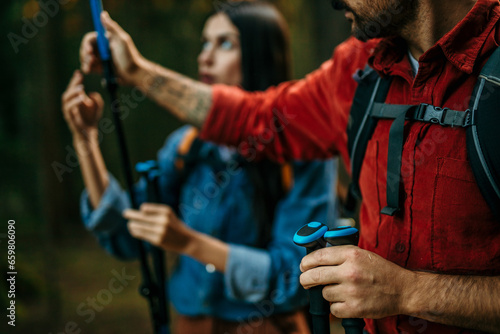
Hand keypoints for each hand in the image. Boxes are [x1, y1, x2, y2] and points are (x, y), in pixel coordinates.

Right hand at [62, 70, 103, 140]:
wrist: (89, 133)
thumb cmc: (91, 119)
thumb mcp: (98, 107)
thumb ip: (97, 100)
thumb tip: (91, 94)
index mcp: (75, 100)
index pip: (73, 88)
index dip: (75, 80)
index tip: (79, 72)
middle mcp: (69, 104)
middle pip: (68, 91)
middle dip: (73, 83)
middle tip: (79, 77)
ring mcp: (68, 111)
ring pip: (65, 99)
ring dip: (73, 92)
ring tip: (81, 88)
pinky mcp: (69, 117)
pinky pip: (69, 109)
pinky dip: (74, 102)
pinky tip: (81, 98)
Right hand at [80, 11, 144, 84]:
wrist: (135, 74)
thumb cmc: (130, 56)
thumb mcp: (122, 40)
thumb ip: (112, 27)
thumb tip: (103, 14)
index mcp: (106, 40)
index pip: (90, 39)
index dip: (86, 44)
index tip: (89, 51)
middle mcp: (102, 48)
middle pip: (86, 48)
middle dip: (84, 54)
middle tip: (90, 60)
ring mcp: (101, 58)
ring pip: (86, 58)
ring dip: (85, 62)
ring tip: (88, 68)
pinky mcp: (101, 68)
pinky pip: (90, 67)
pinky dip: (87, 68)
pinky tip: (89, 71)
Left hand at [124, 203, 194, 252]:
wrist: (187, 240)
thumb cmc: (175, 226)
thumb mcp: (169, 214)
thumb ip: (155, 211)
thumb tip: (139, 211)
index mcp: (166, 211)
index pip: (145, 208)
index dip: (142, 210)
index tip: (141, 212)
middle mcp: (162, 220)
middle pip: (140, 216)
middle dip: (130, 214)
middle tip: (124, 213)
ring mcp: (160, 231)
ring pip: (139, 226)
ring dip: (132, 225)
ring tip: (130, 224)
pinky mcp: (157, 240)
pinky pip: (142, 235)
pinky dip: (135, 232)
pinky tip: (134, 230)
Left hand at [299, 245, 414, 318]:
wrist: (403, 290)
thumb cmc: (381, 271)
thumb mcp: (361, 254)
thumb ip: (340, 255)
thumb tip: (315, 259)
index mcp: (351, 255)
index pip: (318, 256)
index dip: (306, 262)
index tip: (303, 265)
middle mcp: (350, 272)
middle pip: (314, 276)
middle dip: (305, 278)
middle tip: (305, 280)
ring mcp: (352, 291)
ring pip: (324, 293)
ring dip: (328, 292)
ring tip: (341, 290)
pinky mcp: (354, 308)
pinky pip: (333, 309)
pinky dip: (336, 306)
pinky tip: (346, 301)